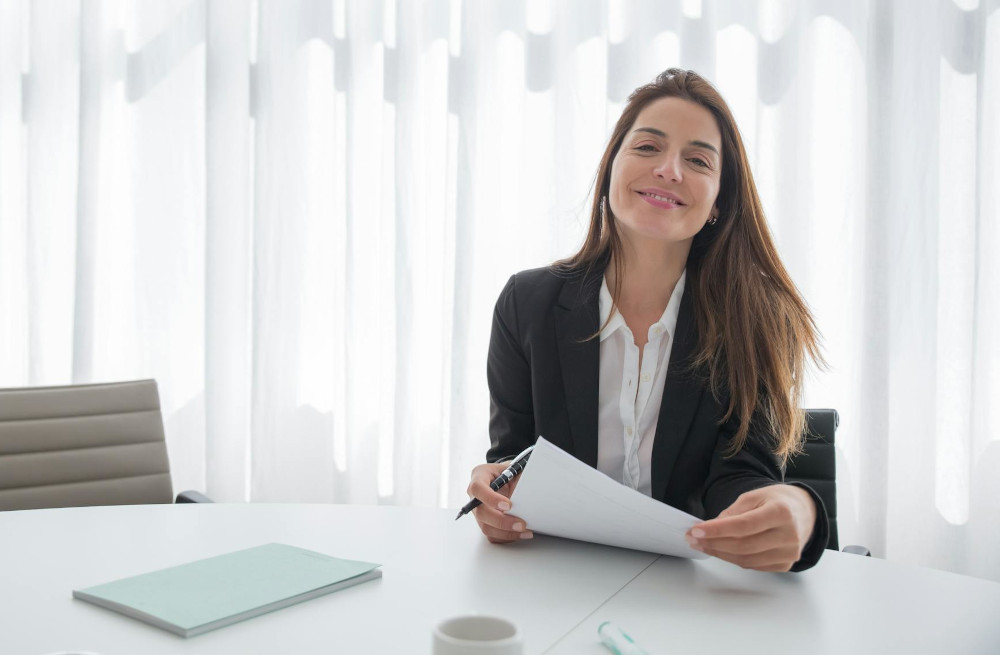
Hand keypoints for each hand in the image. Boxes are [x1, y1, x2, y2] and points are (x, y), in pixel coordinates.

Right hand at [466, 462, 533, 543]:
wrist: (508, 478)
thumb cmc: (510, 473)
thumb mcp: (514, 469)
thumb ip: (519, 479)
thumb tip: (529, 494)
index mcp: (479, 476)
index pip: (478, 488)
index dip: (491, 498)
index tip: (508, 505)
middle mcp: (475, 495)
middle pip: (481, 512)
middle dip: (501, 521)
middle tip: (520, 524)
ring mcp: (478, 511)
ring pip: (486, 527)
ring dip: (506, 533)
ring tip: (524, 531)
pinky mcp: (484, 522)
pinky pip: (492, 535)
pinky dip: (507, 537)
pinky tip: (519, 534)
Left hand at [685, 484, 816, 571]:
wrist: (805, 512)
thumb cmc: (778, 501)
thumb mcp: (755, 496)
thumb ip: (733, 511)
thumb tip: (711, 527)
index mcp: (781, 512)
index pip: (744, 525)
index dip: (717, 530)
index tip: (696, 530)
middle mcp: (789, 535)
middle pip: (743, 545)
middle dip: (713, 543)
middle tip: (692, 538)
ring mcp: (789, 553)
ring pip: (746, 559)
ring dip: (720, 553)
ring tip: (701, 545)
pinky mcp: (786, 564)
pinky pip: (753, 565)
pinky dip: (734, 559)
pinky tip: (721, 550)